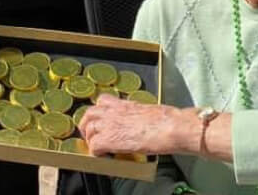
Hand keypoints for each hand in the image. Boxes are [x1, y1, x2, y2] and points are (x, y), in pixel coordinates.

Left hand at [79, 94, 193, 156]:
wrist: (170, 126)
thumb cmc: (167, 120)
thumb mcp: (150, 111)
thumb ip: (139, 115)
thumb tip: (141, 122)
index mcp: (126, 104)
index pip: (103, 101)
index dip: (98, 112)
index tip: (100, 121)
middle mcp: (116, 111)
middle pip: (89, 112)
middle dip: (87, 124)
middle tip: (91, 135)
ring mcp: (111, 123)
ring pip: (88, 127)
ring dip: (90, 138)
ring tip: (96, 148)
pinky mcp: (110, 139)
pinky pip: (94, 146)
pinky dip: (96, 152)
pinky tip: (103, 156)